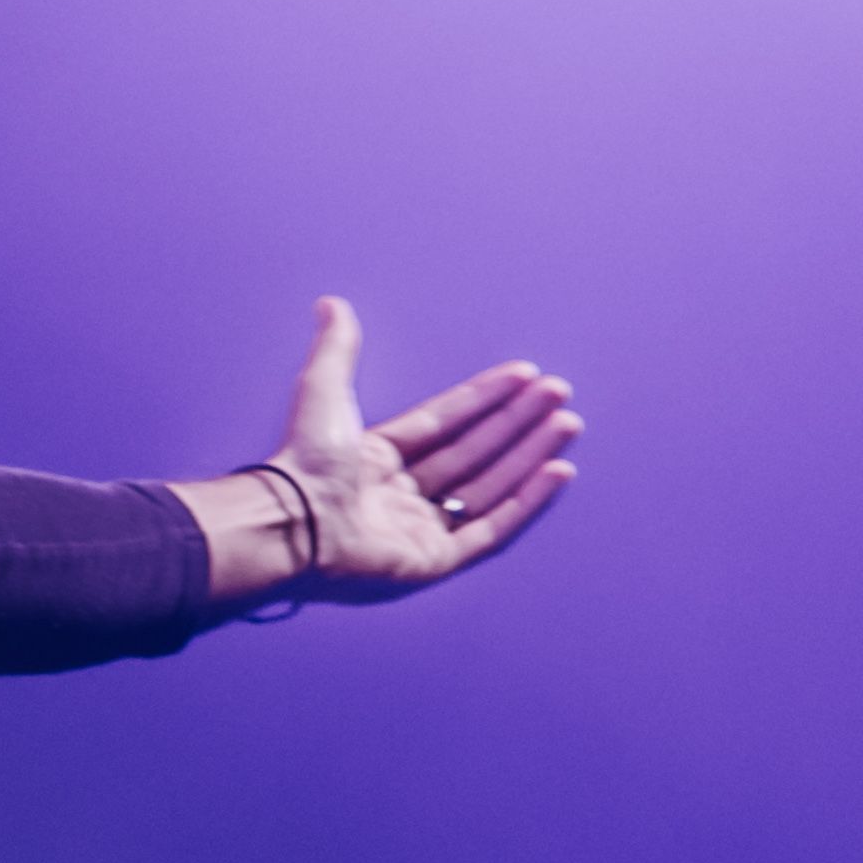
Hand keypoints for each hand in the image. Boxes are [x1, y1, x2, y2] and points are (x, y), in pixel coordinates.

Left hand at [191, 298, 579, 608]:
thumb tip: (332, 303)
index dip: (486, 397)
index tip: (525, 374)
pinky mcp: (434, 560)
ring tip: (567, 424)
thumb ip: (337, 348)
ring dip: (530, 454)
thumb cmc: (303, 459)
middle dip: (519, 422)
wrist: (296, 518)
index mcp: (377, 457)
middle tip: (559, 394)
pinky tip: (556, 470)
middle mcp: (401, 493)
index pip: (446, 421)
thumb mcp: (323, 389)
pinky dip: (526, 500)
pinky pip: (491, 528)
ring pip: (489, 486)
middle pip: (475, 452)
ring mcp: (419, 529)